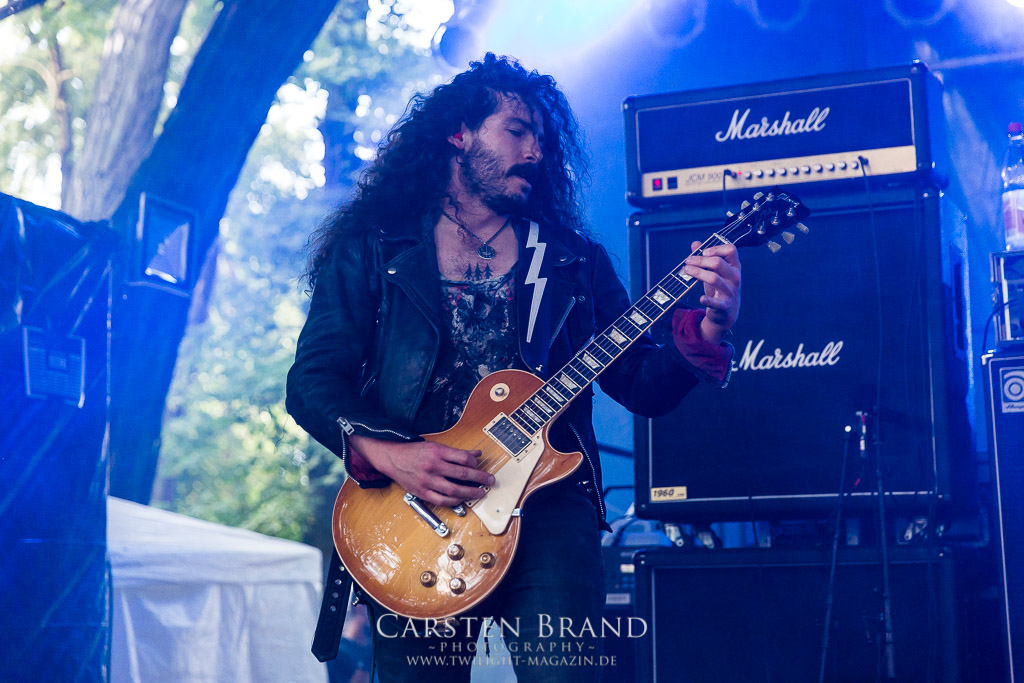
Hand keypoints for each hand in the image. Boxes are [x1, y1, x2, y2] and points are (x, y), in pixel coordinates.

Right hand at [348, 434, 494, 506]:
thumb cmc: (414, 452)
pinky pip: (442, 500)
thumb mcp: (436, 446)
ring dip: (470, 493)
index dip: (475, 463)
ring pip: (454, 490)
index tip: (480, 466)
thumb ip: (457, 453)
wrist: (392, 458)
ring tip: (480, 492)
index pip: (463, 458)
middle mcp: (433, 466)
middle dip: (480, 478)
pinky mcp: (422, 492)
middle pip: (462, 474)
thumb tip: (476, 455)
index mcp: (438, 452)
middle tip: (490, 481)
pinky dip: (455, 501)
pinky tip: (462, 499)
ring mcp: (427, 481)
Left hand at [683, 241, 740, 344]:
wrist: (726, 313)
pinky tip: (700, 298)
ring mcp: (730, 292)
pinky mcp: (724, 306)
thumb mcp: (715, 272)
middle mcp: (735, 277)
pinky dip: (708, 300)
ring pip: (714, 279)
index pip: (731, 250)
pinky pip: (716, 302)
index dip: (716, 248)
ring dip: (697, 273)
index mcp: (735, 266)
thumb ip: (706, 257)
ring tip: (686, 270)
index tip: (704, 252)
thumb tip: (695, 243)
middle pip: (717, 263)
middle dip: (700, 260)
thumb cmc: (719, 288)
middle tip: (687, 261)